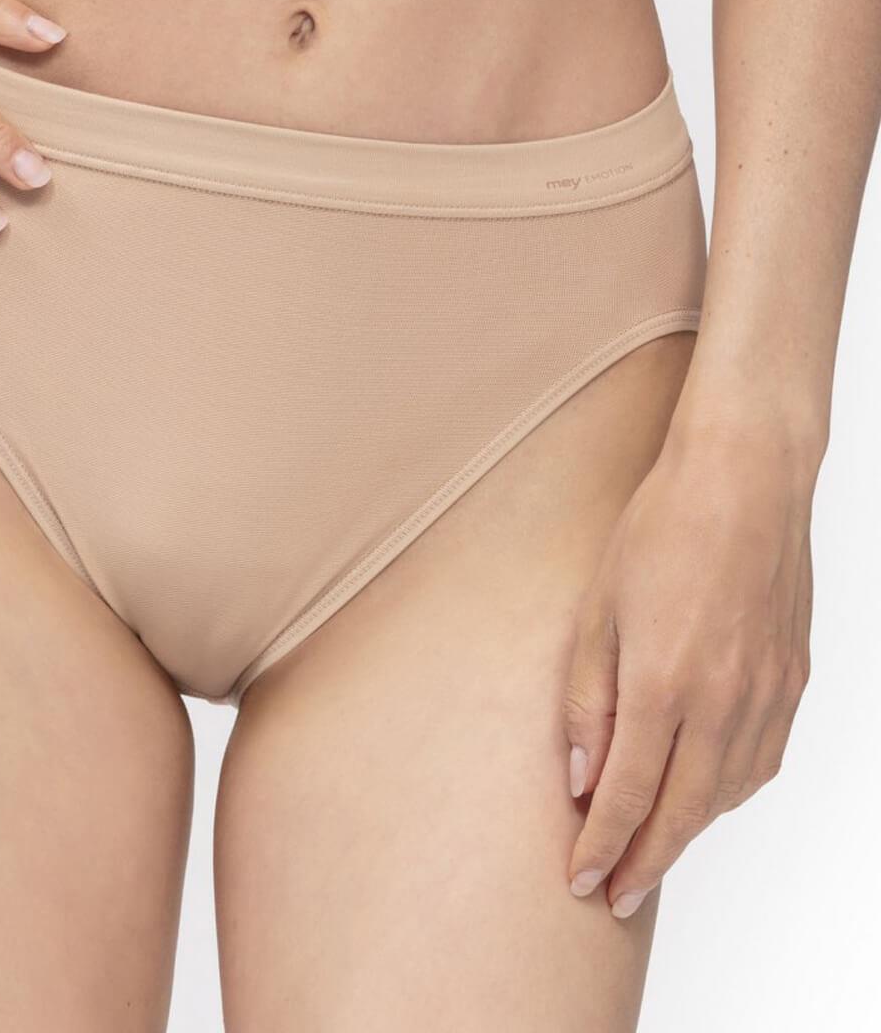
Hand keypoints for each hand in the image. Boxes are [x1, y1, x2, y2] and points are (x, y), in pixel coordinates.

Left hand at [562, 425, 814, 918]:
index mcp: (663, 683)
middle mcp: (723, 701)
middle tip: (615, 895)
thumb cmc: (661, 529)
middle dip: (645, 862)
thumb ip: (587, 698)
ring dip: (688, 834)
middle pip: (683, 812)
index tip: (582, 881)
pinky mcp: (793, 679)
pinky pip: (763, 761)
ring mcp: (767, 693)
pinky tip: (707, 796)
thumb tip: (581, 774)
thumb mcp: (596, 610)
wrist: (744, 479)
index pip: (628, 795)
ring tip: (652, 855)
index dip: (602, 847)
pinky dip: (730, 794)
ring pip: (728, 795)